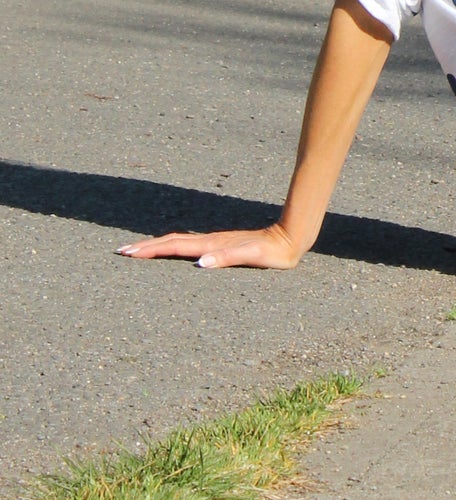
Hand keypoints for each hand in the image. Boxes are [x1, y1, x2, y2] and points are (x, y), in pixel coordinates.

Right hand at [117, 221, 306, 269]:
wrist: (290, 237)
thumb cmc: (274, 252)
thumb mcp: (253, 257)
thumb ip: (228, 257)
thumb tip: (201, 262)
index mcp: (212, 245)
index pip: (174, 246)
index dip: (151, 250)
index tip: (129, 253)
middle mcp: (209, 241)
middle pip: (170, 242)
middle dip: (145, 247)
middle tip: (121, 251)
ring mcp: (214, 242)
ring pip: (178, 242)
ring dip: (156, 246)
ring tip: (137, 250)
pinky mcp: (220, 245)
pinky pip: (188, 245)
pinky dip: (172, 247)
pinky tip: (170, 251)